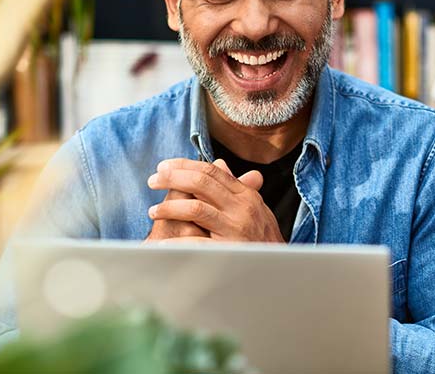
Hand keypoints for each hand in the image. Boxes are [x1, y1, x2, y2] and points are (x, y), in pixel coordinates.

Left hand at [147, 158, 284, 242]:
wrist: (281, 270)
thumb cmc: (264, 240)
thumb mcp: (255, 209)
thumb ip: (236, 187)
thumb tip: (219, 164)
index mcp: (246, 195)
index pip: (212, 171)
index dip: (185, 165)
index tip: (164, 166)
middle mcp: (242, 206)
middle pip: (202, 181)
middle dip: (173, 177)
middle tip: (153, 180)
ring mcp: (237, 227)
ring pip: (197, 206)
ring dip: (170, 205)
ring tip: (153, 210)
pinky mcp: (230, 248)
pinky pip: (197, 236)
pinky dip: (176, 233)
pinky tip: (161, 235)